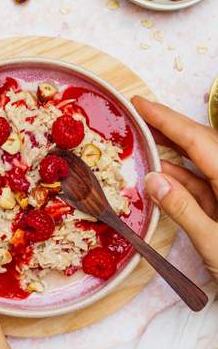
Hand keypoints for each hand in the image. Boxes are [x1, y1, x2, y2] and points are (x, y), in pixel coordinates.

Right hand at [132, 96, 217, 278]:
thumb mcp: (214, 243)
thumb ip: (183, 209)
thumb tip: (153, 179)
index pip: (197, 140)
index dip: (167, 119)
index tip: (141, 104)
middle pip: (201, 144)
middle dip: (169, 129)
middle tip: (138, 118)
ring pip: (200, 164)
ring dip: (172, 155)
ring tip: (143, 145)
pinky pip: (201, 185)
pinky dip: (180, 180)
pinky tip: (160, 177)